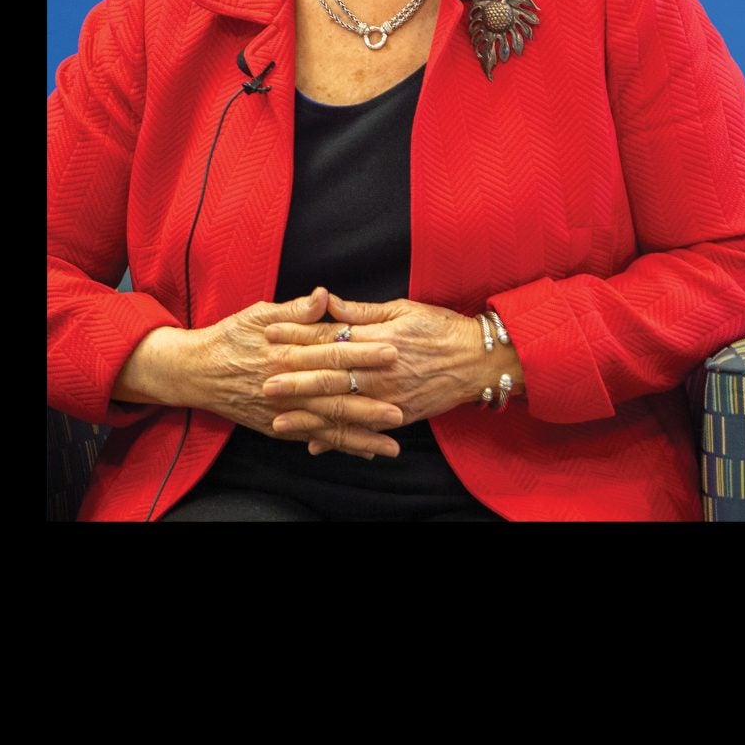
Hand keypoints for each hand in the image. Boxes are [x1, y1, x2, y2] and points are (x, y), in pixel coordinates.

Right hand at [177, 288, 404, 458]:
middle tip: (400, 408)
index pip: (331, 349)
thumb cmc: (230, 337)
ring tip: (392, 443)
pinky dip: (339, 445)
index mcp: (285, 350)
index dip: (363, 351)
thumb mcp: (258, 315)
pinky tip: (366, 450)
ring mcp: (281, 409)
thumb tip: (324, 296)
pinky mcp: (277, 426)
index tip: (393, 350)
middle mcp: (285, 383)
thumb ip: (295, 310)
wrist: (192, 371)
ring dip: (360, 433)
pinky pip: (313, 436)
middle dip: (367, 402)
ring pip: (326, 422)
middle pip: (333, 392)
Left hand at [262, 295, 489, 456]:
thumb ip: (363, 310)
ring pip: (342, 407)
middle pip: (331, 375)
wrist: (481, 361)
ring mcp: (390, 395)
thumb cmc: (443, 330)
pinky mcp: (399, 414)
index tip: (269, 333)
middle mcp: (382, 368)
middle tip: (264, 382)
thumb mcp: (405, 310)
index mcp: (380, 338)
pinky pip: (363, 428)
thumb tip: (328, 301)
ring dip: (309, 415)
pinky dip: (339, 438)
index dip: (298, 335)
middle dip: (295, 379)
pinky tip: (314, 443)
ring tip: (278, 420)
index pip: (330, 336)